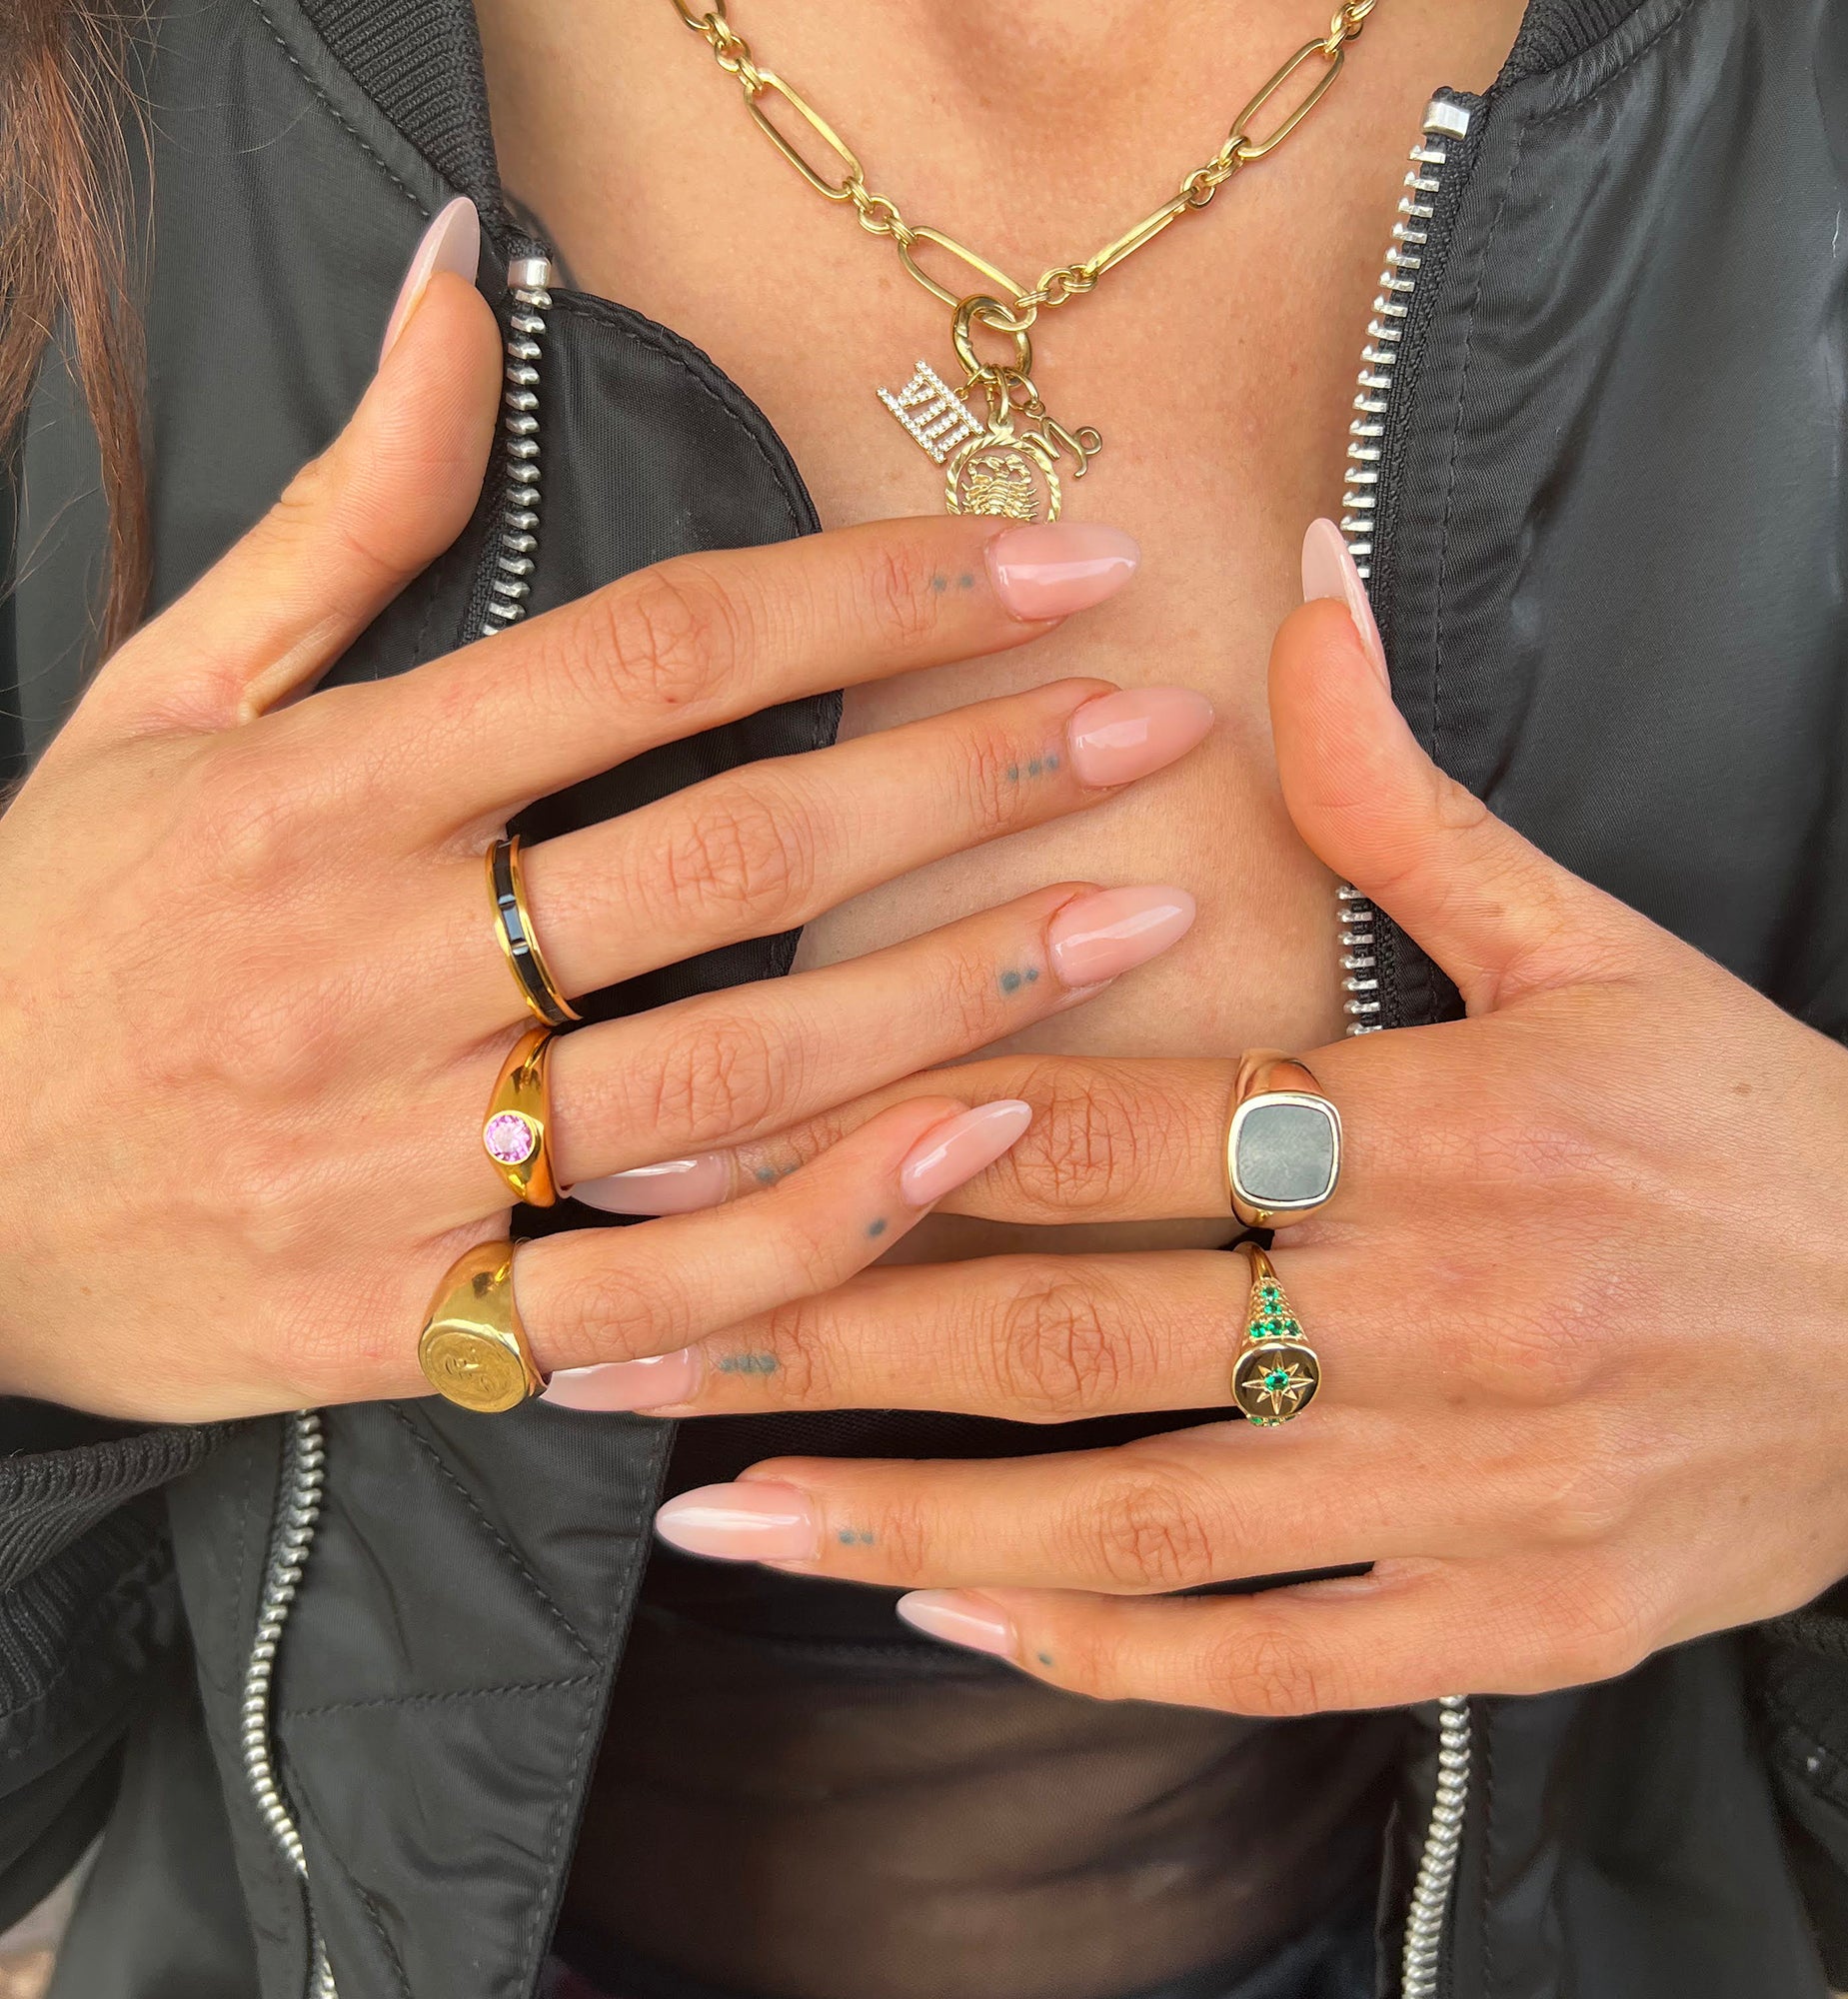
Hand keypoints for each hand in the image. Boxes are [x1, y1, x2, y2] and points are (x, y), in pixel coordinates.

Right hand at [0, 241, 1211, 1420]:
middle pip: (732, 859)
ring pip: (731, 1077)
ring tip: (1138, 919)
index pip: (656, 653)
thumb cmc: (53, 928)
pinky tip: (977, 1144)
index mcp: (326, 792)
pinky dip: (827, 1230)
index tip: (1047, 564)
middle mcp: (375, 971)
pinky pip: (663, 1293)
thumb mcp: (165, 695)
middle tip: (1153, 727)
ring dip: (957, 994)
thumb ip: (343, 507)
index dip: (874, 596)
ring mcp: (400, 1164)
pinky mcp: (415, 1324)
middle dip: (967, 783)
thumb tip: (464, 280)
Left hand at [588, 585, 1847, 1713]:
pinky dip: (1106, 1654)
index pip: (1112, 1133)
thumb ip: (1409, 797)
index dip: (890, 1141)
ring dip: (916, 1526)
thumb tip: (1300, 593)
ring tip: (726, 1521)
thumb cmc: (1762, 1132)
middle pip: (1076, 1332)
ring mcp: (1471, 1495)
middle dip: (830, 1342)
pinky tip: (958, 1625)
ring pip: (1140, 1523)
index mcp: (1440, 1133)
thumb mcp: (1604, 941)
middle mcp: (1436, 1319)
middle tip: (620, 1349)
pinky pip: (1274, 1661)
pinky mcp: (1514, 1621)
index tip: (706, 1155)